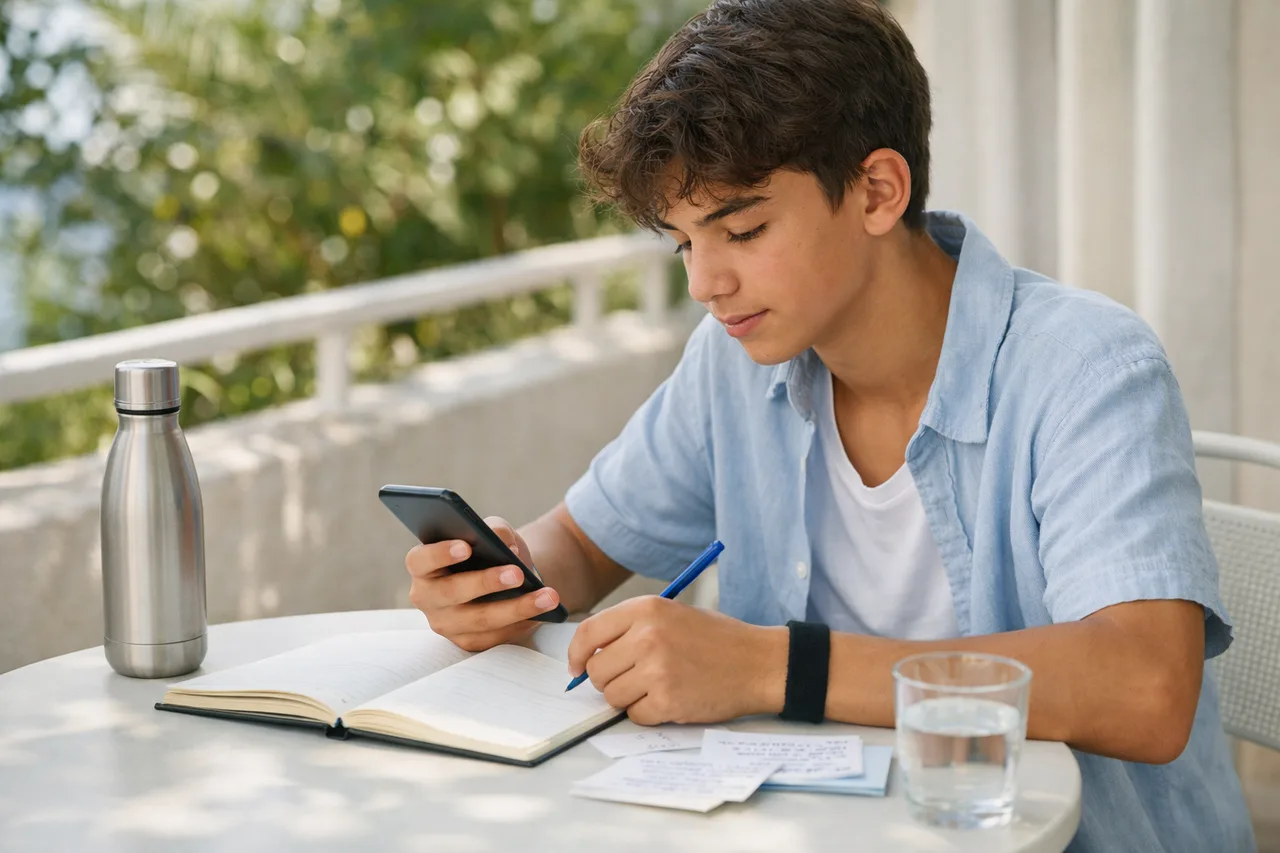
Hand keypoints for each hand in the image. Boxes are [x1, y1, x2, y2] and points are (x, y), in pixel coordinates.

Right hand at [405, 516, 562, 651]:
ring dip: (516, 608)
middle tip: (517, 574)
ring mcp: (445, 624)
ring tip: (548, 596)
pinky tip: (544, 614)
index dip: (439, 554)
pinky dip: (521, 625)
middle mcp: (427, 598)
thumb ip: (496, 530)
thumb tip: (506, 544)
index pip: (419, 561)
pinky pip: (494, 638)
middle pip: (450, 593)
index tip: (466, 547)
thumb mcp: (494, 533)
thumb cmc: (490, 550)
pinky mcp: (467, 642)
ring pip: (479, 620)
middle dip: (485, 583)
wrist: (503, 577)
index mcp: (423, 566)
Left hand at [566, 596, 785, 724]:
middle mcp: (647, 637)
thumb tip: (590, 654)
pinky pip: (634, 716)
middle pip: (596, 670)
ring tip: (656, 687)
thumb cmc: (718, 639)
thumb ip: (632, 628)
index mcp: (647, 609)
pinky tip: (671, 699)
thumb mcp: (673, 614)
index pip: (588, 633)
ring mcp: (656, 670)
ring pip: (612, 696)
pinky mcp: (667, 701)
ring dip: (628, 698)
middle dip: (608, 680)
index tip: (576, 667)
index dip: (576, 654)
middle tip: (632, 679)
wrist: (759, 663)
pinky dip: (648, 713)